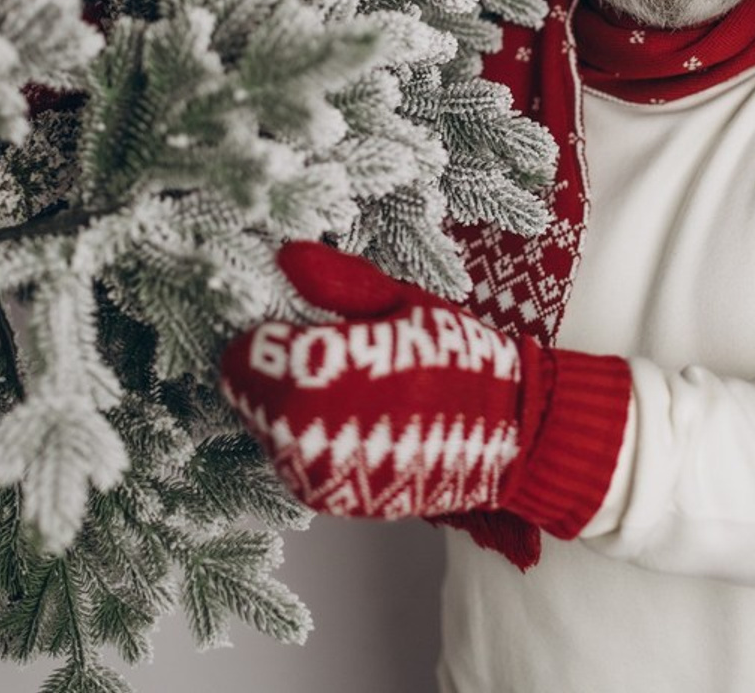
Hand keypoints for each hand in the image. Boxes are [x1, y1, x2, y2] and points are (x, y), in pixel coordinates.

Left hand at [219, 242, 630, 536]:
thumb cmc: (458, 357)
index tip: (288, 322)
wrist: (508, 438)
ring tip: (339, 383)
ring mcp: (314, 473)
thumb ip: (338, 280)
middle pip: (247, 391)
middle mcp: (307, 431)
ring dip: (284, 404)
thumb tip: (285, 254)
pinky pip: (288, 460)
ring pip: (263, 428)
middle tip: (314, 348)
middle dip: (270, 368)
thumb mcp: (404, 302)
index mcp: (325, 371)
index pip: (248, 353)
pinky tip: (348, 417)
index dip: (266, 333)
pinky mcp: (326, 500)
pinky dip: (304, 437)